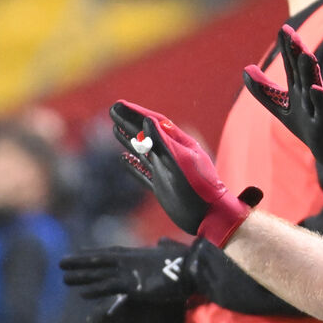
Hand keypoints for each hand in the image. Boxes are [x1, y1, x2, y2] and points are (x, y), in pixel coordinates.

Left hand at [60, 239, 191, 303]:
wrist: (194, 269)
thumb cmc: (187, 261)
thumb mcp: (173, 250)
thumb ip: (166, 246)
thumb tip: (162, 240)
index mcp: (139, 254)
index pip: (111, 253)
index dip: (94, 254)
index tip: (79, 255)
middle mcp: (131, 260)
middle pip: (100, 260)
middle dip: (81, 262)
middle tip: (62, 263)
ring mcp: (131, 272)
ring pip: (100, 273)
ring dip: (81, 275)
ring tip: (64, 277)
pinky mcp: (134, 285)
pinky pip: (110, 287)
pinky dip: (95, 290)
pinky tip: (82, 293)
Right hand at [111, 100, 261, 245]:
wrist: (209, 217)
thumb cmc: (199, 189)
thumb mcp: (180, 163)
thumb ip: (163, 144)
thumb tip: (147, 121)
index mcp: (180, 145)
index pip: (156, 124)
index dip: (137, 113)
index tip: (119, 105)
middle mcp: (172, 155)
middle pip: (148, 134)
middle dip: (130, 121)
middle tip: (112, 109)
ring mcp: (166, 170)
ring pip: (144, 151)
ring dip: (129, 139)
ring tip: (115, 128)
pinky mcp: (162, 186)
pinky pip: (144, 173)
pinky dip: (133, 165)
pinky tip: (124, 159)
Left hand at [242, 25, 322, 182]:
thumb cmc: (308, 125)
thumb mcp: (281, 107)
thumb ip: (264, 90)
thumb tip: (246, 68)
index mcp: (300, 89)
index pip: (292, 65)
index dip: (288, 48)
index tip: (284, 28)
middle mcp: (310, 94)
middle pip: (301, 71)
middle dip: (297, 53)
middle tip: (291, 33)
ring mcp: (318, 108)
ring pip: (312, 86)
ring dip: (308, 71)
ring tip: (305, 54)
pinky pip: (322, 111)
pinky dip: (319, 100)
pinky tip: (315, 89)